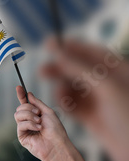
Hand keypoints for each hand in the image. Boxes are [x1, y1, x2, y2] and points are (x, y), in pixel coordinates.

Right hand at [15, 86, 88, 160]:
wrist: (57, 144)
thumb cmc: (56, 130)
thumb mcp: (48, 112)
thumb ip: (37, 103)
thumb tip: (28, 94)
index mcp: (35, 114)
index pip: (25, 103)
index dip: (21, 95)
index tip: (19, 87)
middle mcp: (28, 121)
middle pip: (20, 108)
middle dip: (28, 108)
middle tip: (39, 114)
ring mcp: (24, 128)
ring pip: (17, 115)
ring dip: (30, 116)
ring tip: (39, 122)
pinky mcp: (21, 135)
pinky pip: (20, 124)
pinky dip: (30, 124)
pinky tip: (38, 128)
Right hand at [41, 38, 128, 160]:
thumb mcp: (106, 85)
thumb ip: (80, 68)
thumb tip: (59, 53)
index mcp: (117, 71)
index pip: (90, 52)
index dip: (70, 47)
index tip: (50, 44)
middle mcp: (107, 84)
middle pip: (77, 69)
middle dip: (60, 69)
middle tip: (43, 71)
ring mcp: (98, 100)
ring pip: (72, 87)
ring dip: (62, 88)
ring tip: (60, 94)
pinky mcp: (91, 116)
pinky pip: (72, 105)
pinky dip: (65, 103)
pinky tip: (64, 105)